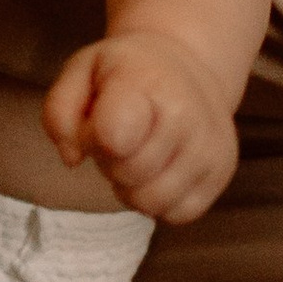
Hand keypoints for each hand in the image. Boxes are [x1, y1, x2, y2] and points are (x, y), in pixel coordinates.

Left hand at [43, 29, 237, 224]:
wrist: (187, 67)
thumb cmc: (128, 72)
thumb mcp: (81, 70)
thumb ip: (60, 112)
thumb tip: (72, 158)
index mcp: (148, 82)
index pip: (112, 137)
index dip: (94, 139)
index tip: (98, 121)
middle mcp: (188, 114)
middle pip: (129, 175)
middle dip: (112, 163)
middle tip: (119, 139)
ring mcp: (210, 147)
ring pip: (153, 203)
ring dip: (134, 187)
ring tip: (138, 155)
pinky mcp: (222, 174)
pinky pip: (178, 214)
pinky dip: (161, 201)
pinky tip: (159, 170)